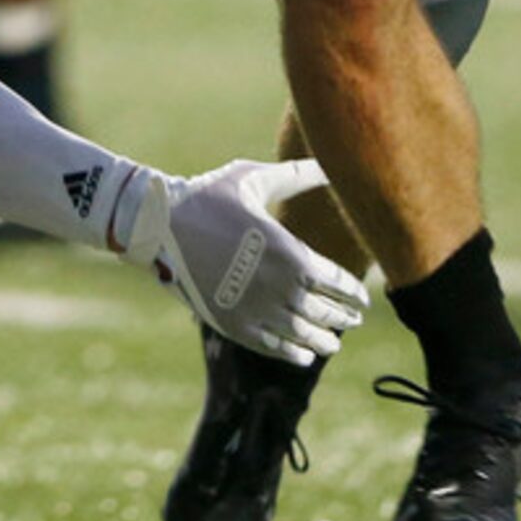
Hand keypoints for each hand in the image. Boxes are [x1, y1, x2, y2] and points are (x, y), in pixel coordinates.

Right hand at [109, 157, 368, 365]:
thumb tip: (329, 165)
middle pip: (326, 311)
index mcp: (291, 253)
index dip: (354, 293)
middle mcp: (280, 287)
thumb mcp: (253, 178)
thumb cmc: (208, 195)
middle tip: (353, 319)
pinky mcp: (233, 325)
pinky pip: (273, 347)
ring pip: (304, 335)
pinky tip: (303, 355)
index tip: (362, 298)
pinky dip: (293, 354)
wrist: (158, 223)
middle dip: (343, 316)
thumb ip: (295, 176)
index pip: (338, 283)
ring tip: (332, 342)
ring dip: (324, 340)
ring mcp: (256, 309)